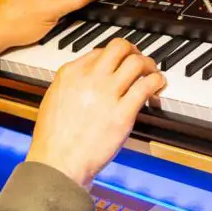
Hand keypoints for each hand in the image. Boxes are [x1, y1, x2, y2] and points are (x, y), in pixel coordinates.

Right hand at [26, 39, 165, 187]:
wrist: (58, 163)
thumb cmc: (53, 140)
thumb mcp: (53, 100)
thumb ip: (71, 85)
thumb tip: (87, 79)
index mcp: (70, 73)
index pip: (99, 51)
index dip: (114, 57)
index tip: (121, 64)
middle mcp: (90, 78)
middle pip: (120, 47)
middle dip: (134, 51)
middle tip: (140, 60)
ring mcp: (107, 94)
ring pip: (137, 62)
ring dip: (149, 66)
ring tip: (152, 74)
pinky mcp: (123, 113)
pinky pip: (147, 86)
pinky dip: (157, 82)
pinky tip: (158, 88)